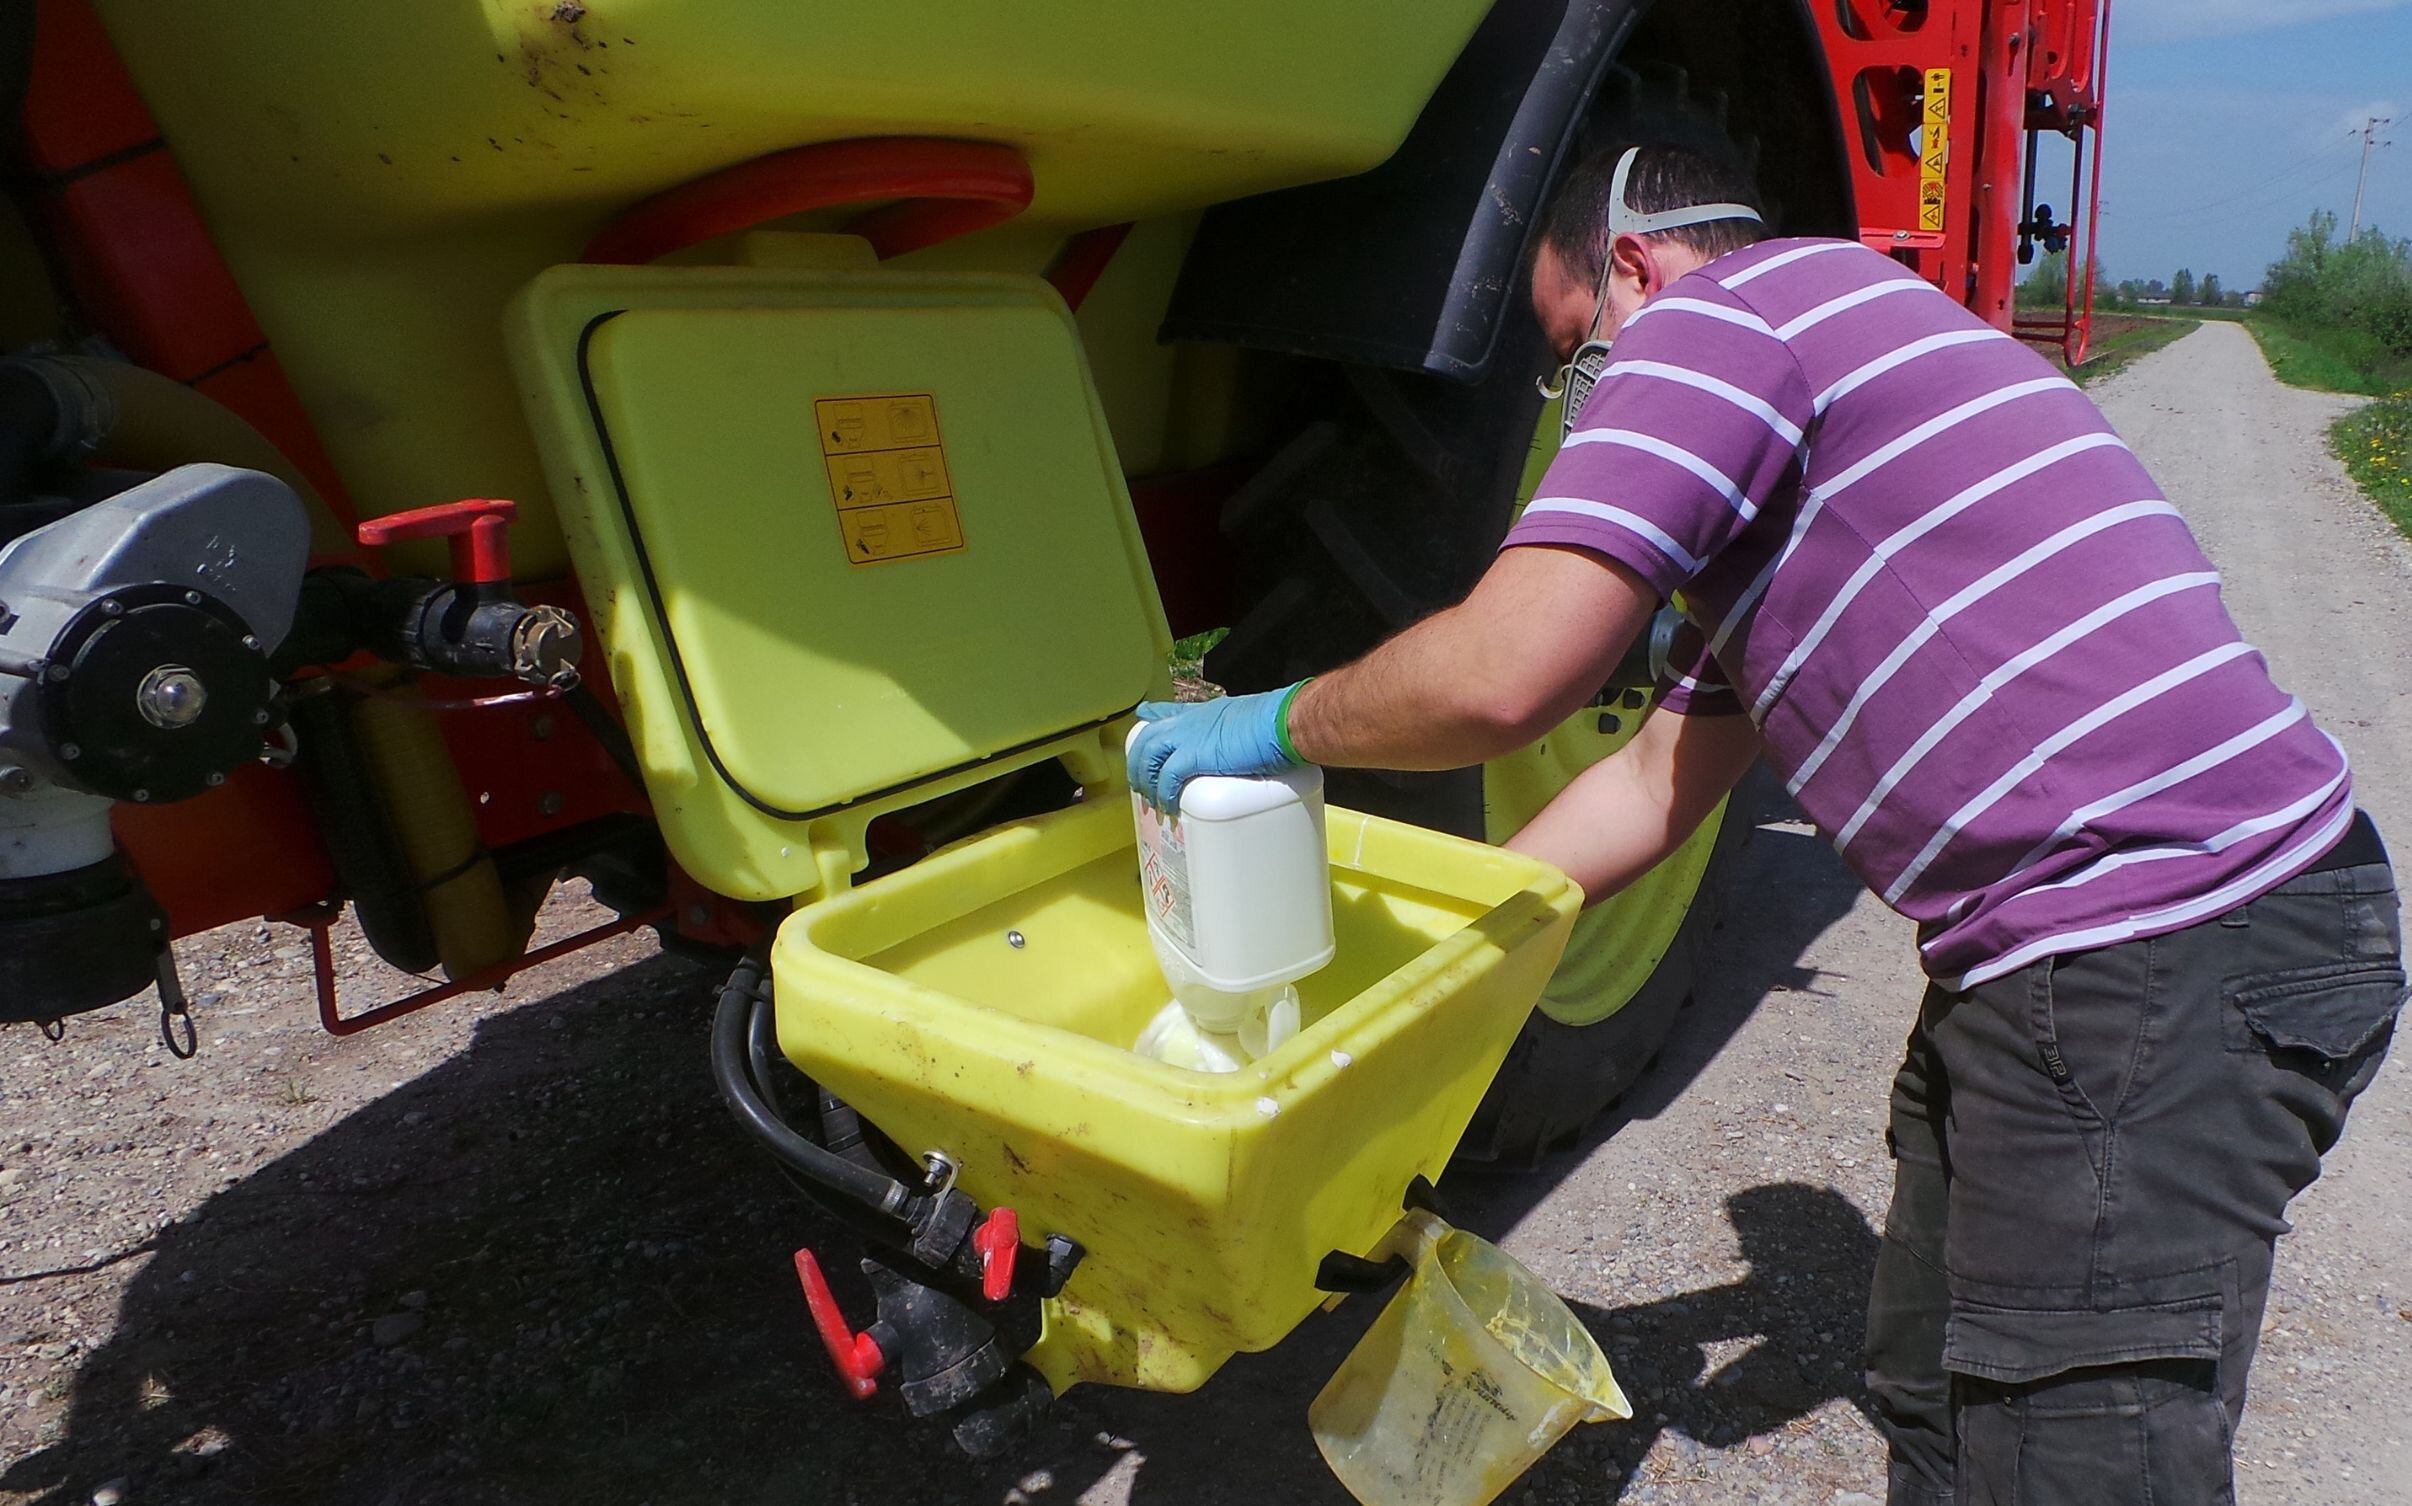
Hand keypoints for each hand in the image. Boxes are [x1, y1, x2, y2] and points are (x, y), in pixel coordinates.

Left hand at [1125, 684, 1306, 809]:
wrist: (1283, 722)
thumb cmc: (1278, 723)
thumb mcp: (1251, 720)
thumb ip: (1241, 731)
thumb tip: (1254, 743)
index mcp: (1204, 712)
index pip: (1170, 710)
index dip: (1154, 716)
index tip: (1145, 717)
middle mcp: (1190, 721)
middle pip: (1148, 737)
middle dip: (1139, 762)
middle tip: (1142, 784)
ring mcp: (1188, 735)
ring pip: (1148, 756)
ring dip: (1146, 780)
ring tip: (1152, 800)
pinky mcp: (1194, 755)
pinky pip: (1167, 777)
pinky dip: (1164, 793)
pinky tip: (1169, 806)